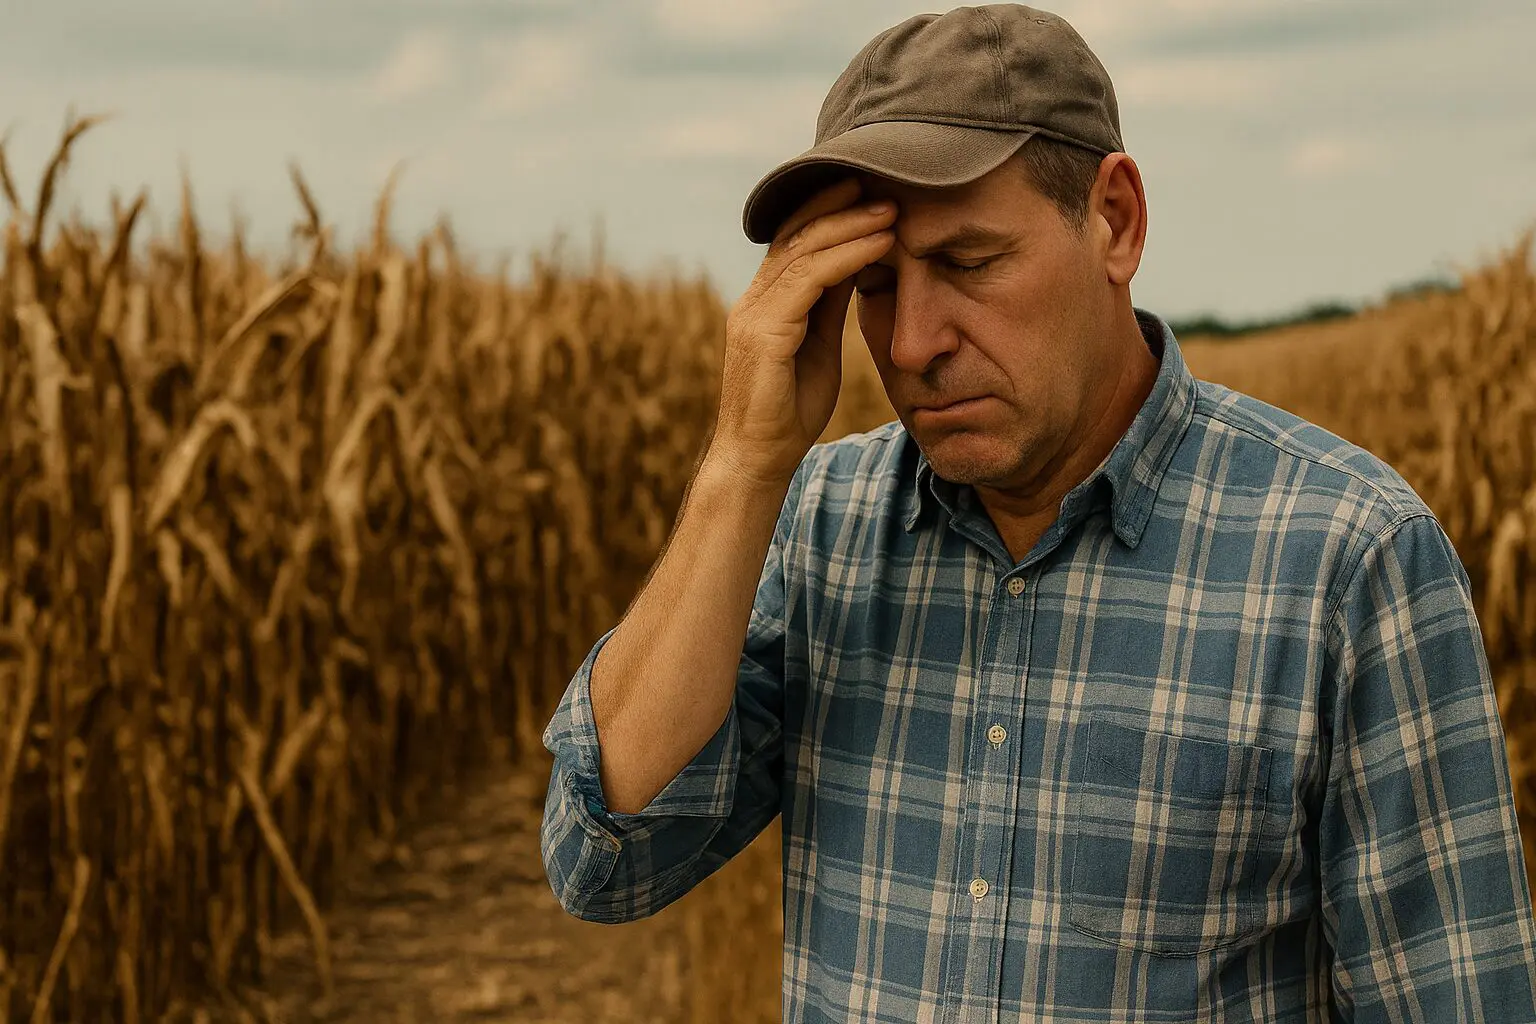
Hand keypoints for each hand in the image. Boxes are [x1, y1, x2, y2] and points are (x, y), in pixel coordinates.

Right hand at [706, 177, 896, 487]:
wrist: (759, 458)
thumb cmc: (789, 410)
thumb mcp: (818, 346)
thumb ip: (828, 306)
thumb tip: (856, 264)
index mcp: (764, 302)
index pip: (793, 239)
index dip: (828, 209)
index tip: (870, 190)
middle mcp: (754, 300)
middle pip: (795, 232)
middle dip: (839, 204)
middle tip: (885, 184)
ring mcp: (754, 314)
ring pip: (803, 249)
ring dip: (851, 224)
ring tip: (891, 208)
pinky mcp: (764, 333)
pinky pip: (809, 281)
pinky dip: (848, 257)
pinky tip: (880, 245)